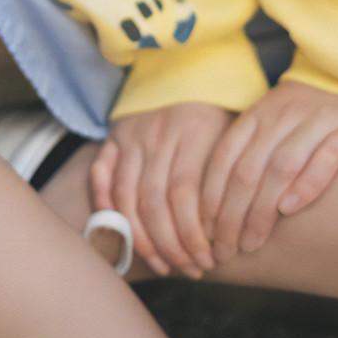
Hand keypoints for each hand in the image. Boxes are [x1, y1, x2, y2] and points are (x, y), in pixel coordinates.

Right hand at [88, 101, 233, 279]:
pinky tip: (124, 236)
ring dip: (143, 239)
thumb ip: (230, 177)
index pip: (187, 194)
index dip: (194, 234)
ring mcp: (133, 134)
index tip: (209, 260)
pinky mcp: (114, 136)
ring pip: (128, 196)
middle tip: (189, 269)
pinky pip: (102, 176)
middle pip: (155, 201)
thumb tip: (234, 235)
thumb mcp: (234, 134)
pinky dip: (108, 208)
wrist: (189, 68)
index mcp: (194, 130)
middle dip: (171, 245)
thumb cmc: (219, 112)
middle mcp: (159, 132)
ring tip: (163, 264)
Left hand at [200, 80, 337, 263]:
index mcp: (258, 113)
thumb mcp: (271, 127)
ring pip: (281, 166)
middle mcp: (283, 113)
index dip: (212, 197)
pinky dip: (306, 184)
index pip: (224, 157)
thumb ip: (248, 158)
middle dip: (233, 214)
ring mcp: (318, 117)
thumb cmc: (305, 120)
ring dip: (263, 208)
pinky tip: (290, 210)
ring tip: (253, 240)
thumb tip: (213, 214)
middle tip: (227, 249)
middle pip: (248, 168)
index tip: (206, 232)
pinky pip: (326, 157)